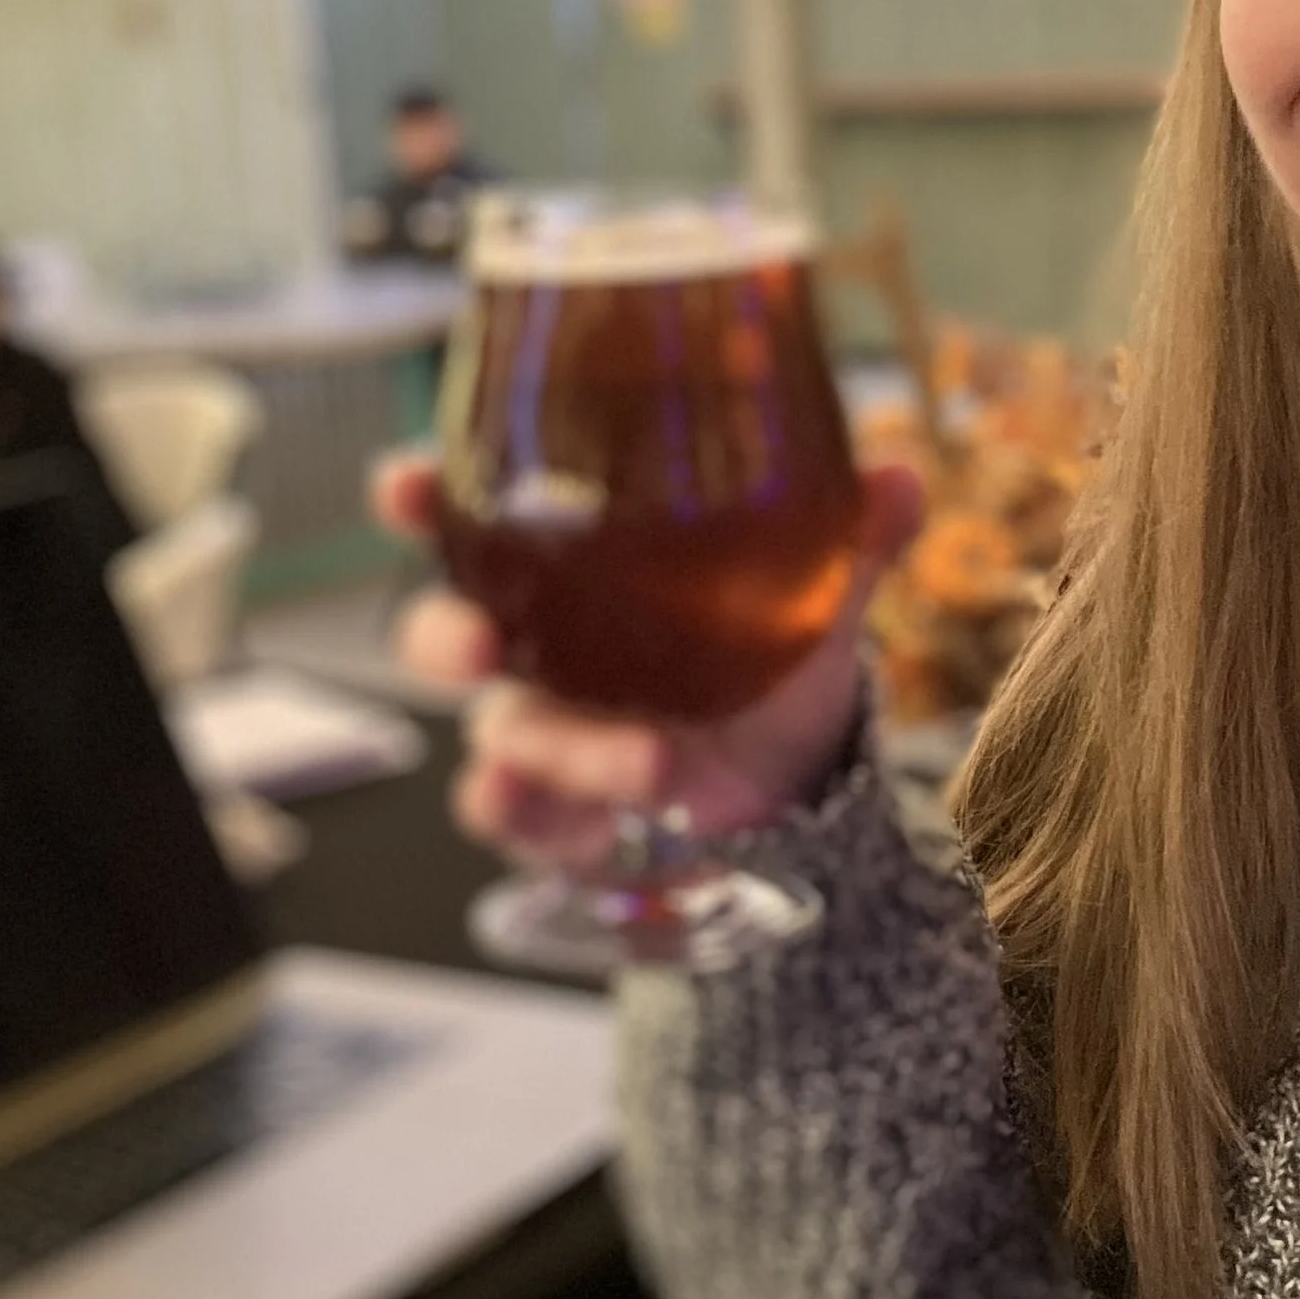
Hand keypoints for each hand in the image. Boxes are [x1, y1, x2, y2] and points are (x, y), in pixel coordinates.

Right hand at [371, 454, 924, 876]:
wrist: (795, 780)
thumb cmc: (768, 657)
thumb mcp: (809, 594)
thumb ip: (847, 537)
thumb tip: (898, 481)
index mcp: (572, 569)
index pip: (470, 521)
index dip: (421, 500)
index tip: (401, 485)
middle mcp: (535, 646)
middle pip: (447, 635)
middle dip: (446, 636)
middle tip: (480, 640)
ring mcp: (540, 733)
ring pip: (503, 737)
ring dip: (558, 749)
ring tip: (646, 762)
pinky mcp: (559, 812)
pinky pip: (517, 817)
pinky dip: (532, 817)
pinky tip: (570, 815)